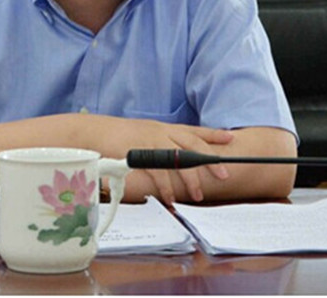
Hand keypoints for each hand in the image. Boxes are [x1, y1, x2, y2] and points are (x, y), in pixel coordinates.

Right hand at [96, 118, 232, 204]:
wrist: (96, 131)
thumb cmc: (120, 135)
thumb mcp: (145, 135)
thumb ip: (162, 144)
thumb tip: (178, 157)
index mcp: (164, 128)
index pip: (193, 130)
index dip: (213, 134)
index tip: (231, 137)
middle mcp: (161, 132)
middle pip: (192, 144)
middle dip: (210, 159)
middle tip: (224, 175)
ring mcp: (151, 141)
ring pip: (178, 160)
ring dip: (190, 180)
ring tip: (198, 195)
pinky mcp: (140, 153)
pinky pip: (158, 172)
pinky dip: (167, 187)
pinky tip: (171, 198)